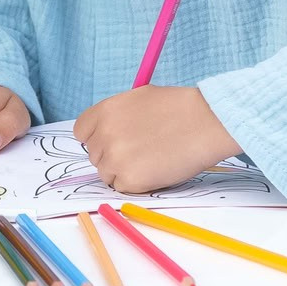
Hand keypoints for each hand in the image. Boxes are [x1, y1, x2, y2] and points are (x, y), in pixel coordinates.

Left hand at [73, 86, 240, 194]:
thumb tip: (104, 132)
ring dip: (124, 171)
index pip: (81, 132)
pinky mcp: (130, 179)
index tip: (110, 141)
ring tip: (150, 159)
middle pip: (94, 155)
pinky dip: (137, 183)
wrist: (206, 122)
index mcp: (104, 111)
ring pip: (106, 174)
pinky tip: (155, 169)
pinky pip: (122, 187)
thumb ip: (116, 115)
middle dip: (112, 155)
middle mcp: (104, 134)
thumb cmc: (179, 108)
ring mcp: (115, 158)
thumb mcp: (139, 98)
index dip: (96, 138)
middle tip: (140, 150)